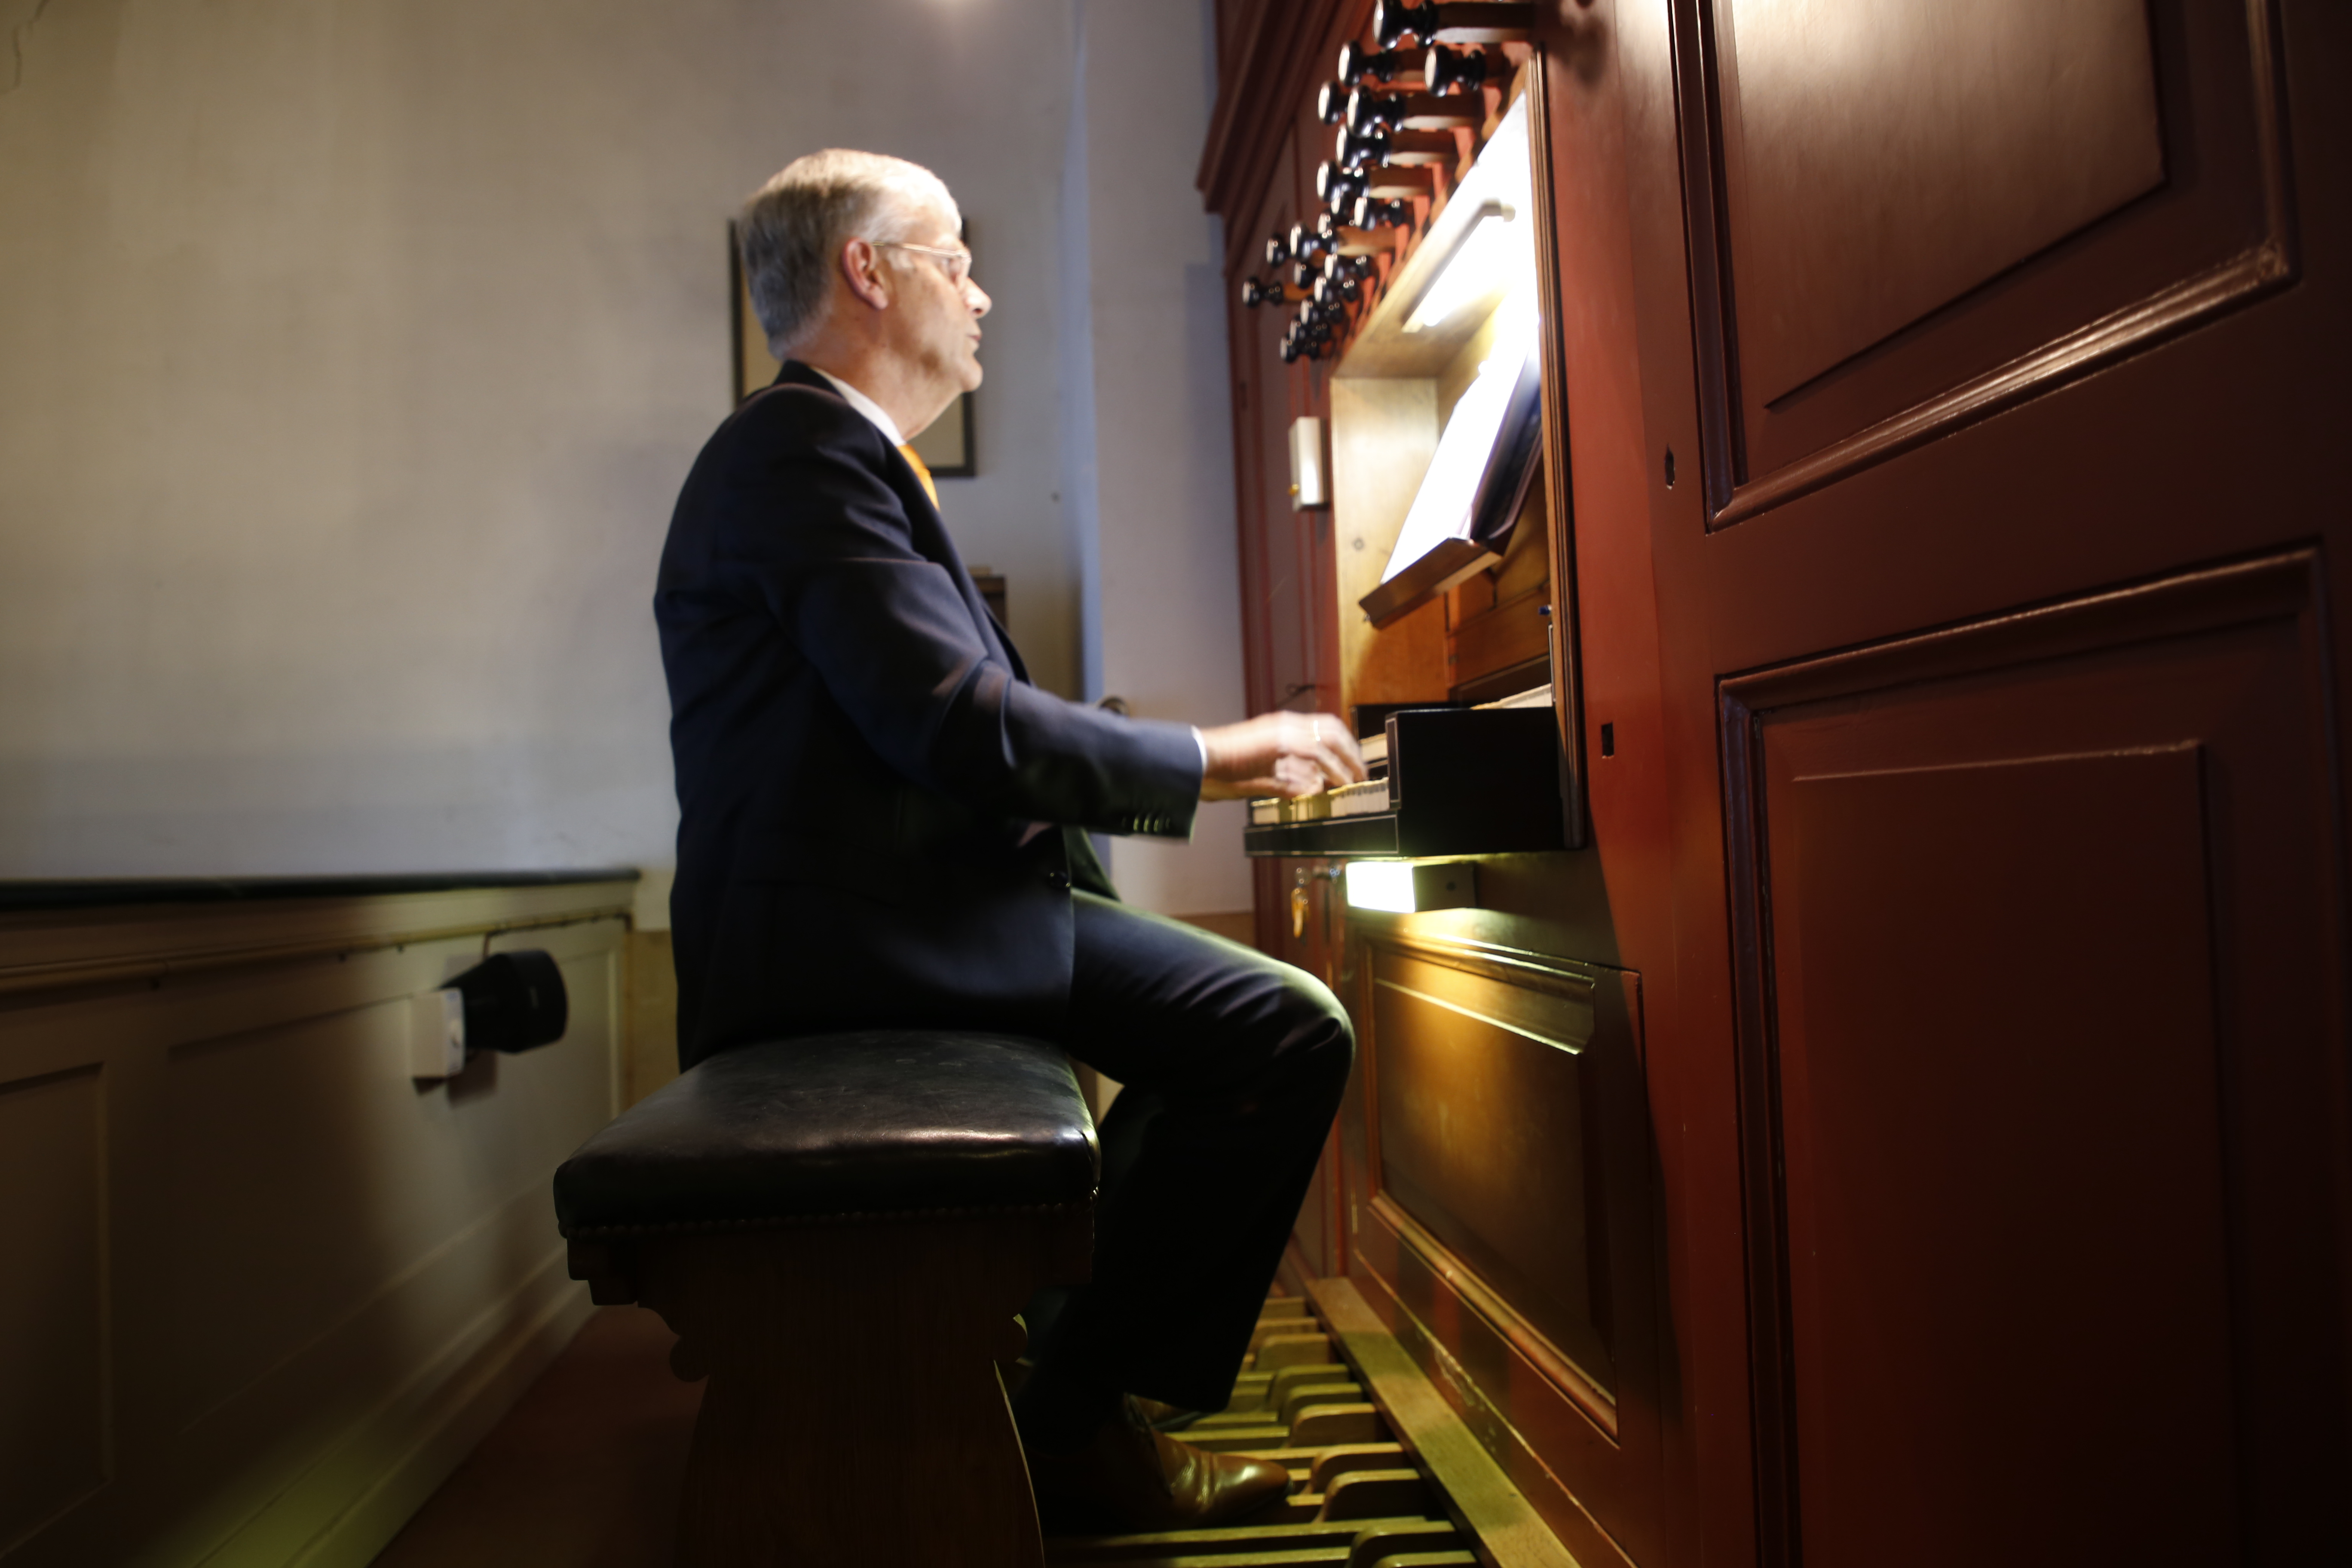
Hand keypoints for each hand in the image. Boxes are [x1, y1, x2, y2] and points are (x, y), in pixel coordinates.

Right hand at [1198, 711, 1367, 799]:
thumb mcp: (1261, 775)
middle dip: (1351, 750)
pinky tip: (1337, 782)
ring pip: (1328, 740)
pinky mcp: (1279, 743)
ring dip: (1346, 760)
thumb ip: (1287, 780)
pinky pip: (1316, 754)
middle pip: (1332, 728)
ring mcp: (1283, 731)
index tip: (1352, 760)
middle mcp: (1285, 724)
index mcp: (1280, 727)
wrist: (1197, 761)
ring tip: (1355, 778)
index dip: (1342, 743)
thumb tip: (1312, 787)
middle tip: (1361, 770)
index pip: (1322, 727)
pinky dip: (1331, 769)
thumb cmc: (1220, 770)